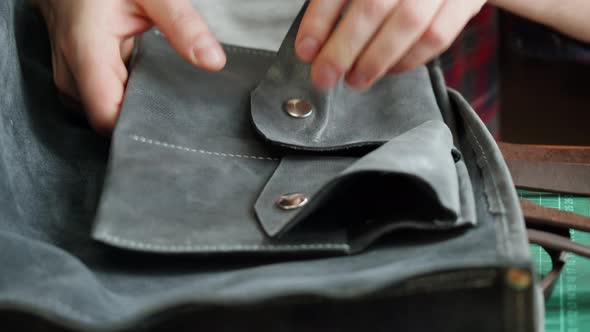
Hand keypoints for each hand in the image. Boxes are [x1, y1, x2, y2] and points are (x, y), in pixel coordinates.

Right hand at [32, 0, 225, 133]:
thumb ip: (183, 25)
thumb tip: (213, 61)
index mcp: (87, 53)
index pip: (108, 118)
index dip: (140, 129)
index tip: (174, 126)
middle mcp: (72, 74)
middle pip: (109, 121)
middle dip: (145, 121)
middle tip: (181, 114)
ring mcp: (70, 80)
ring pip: (106, 115)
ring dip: (136, 111)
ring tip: (165, 98)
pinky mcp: (76, 82)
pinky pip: (103, 104)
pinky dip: (127, 100)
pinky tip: (148, 89)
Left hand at [296, 0, 486, 90]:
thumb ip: (340, 3)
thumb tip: (315, 43)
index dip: (319, 19)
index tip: (306, 50)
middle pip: (373, 6)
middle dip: (343, 49)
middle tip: (325, 76)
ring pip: (408, 24)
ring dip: (376, 60)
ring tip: (355, 80)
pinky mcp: (465, 1)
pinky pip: (437, 36)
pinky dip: (410, 60)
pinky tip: (390, 69)